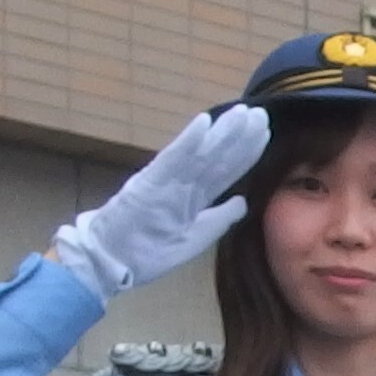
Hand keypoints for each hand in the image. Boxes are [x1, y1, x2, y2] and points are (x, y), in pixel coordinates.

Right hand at [51, 104, 270, 299]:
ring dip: (222, 133)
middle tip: (260, 113)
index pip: (225, 170)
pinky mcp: (149, 183)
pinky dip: (188, 141)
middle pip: (217, 157)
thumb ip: (218, 220)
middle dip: (240, 136)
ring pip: (200, 154)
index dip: (246, 153)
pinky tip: (204, 123)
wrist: (112, 263)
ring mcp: (166, 181)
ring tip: (241, 113)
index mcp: (193, 197)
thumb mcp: (194, 239)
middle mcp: (183, 184)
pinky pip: (172, 160)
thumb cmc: (147, 252)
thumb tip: (243, 202)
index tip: (264, 132)